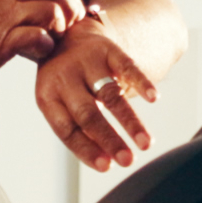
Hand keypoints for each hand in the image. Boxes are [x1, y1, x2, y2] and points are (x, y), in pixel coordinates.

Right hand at [0, 0, 87, 81]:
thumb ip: (12, 1)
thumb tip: (39, 6)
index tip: (71, 12)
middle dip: (71, 6)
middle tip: (71, 25)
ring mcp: (5, 17)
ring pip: (51, 12)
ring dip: (59, 28)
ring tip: (52, 40)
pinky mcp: (2, 41)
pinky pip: (37, 37)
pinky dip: (45, 46)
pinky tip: (38, 52)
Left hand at [35, 16, 156, 169]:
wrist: (66, 35)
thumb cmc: (65, 82)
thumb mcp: (59, 102)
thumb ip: (77, 128)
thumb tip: (105, 161)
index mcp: (47, 96)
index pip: (67, 129)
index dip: (87, 149)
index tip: (107, 167)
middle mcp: (64, 77)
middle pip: (88, 114)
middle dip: (110, 140)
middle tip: (128, 161)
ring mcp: (86, 62)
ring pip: (110, 95)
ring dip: (130, 121)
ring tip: (146, 144)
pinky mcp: (107, 49)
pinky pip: (127, 67)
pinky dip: (141, 82)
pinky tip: (154, 98)